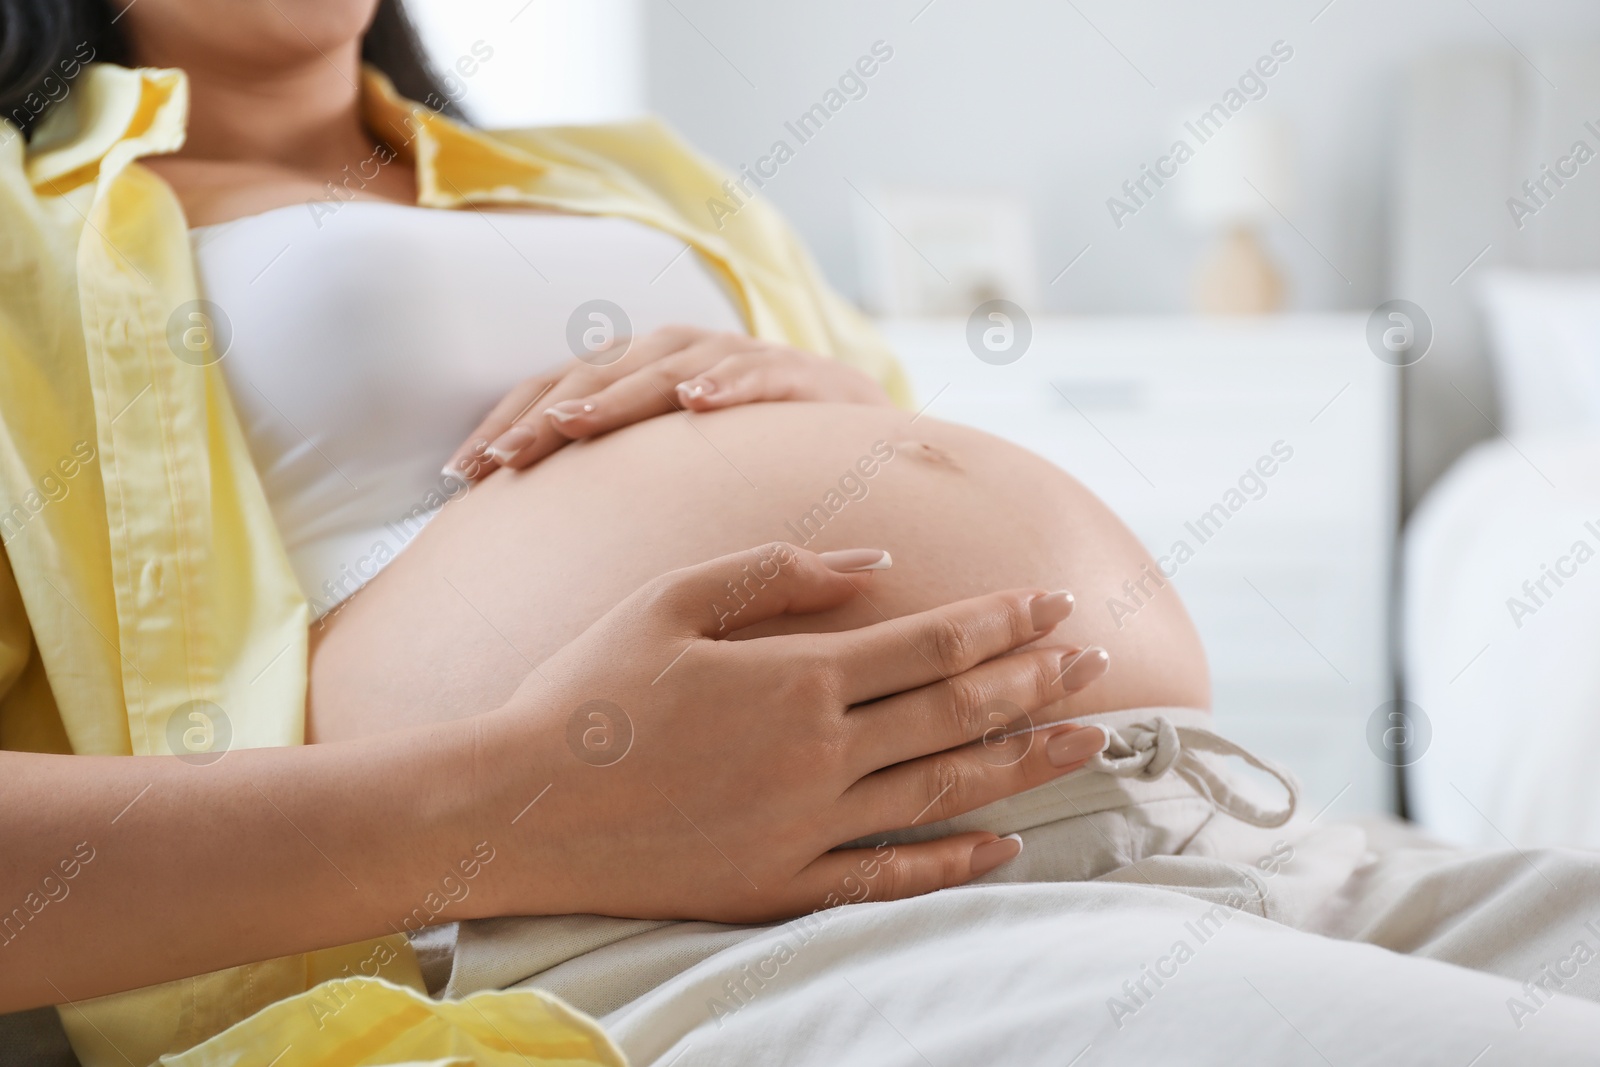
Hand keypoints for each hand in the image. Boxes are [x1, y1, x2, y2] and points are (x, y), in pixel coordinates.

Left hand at [443, 326, 893, 479]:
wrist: (856, 431)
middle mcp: (679, 355)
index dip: (507, 423)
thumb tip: (519, 526)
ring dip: (617, 393)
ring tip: (575, 423)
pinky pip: (758, 374)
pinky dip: (729, 382)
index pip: (556, 387)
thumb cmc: (749, 455)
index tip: (458, 476)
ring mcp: (736, 358)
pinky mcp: (795, 374)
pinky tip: (700, 402)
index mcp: (637, 374)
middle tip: (504, 459)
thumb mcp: (671, 466)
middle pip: (597, 374)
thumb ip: (609, 480)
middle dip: (546, 416)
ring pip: (665, 368)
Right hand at [479, 543, 1110, 924]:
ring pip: (945, 791)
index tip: (1058, 603)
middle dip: (1037, 681)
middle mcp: (821, 755)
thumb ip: (779, 573)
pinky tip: (1004, 845)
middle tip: (1097, 662)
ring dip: (1023, 761)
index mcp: (799, 677)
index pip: (934, 643)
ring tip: (1087, 740)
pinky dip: (955, 862)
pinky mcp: (783, 885)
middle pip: (958, 712)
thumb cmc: (587, 689)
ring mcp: (808, 828)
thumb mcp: (672, 597)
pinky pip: (891, 877)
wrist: (518, 806)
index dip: (1006, 621)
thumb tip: (879, 566)